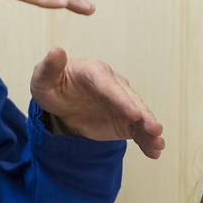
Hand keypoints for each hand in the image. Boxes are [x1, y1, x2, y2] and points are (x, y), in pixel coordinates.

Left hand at [30, 47, 164, 158]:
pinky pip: (137, 130)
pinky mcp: (124, 120)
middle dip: (143, 115)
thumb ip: (49, 67)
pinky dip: (146, 140)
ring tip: (159, 144)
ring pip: (139, 116)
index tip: (134, 114)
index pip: (110, 86)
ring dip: (149, 129)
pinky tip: (155, 152)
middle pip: (131, 101)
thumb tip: (56, 50)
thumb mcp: (44, 78)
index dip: (122, 100)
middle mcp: (114, 86)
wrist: (62, 100)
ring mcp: (121, 104)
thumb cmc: (53, 85)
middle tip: (155, 129)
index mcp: (96, 72)